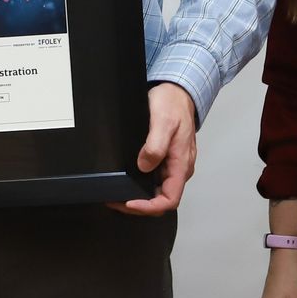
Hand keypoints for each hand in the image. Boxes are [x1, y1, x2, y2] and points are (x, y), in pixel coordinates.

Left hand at [113, 83, 197, 215]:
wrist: (177, 91)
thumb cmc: (173, 104)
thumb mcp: (163, 121)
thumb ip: (155, 146)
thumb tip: (144, 166)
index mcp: (181, 164)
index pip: (169, 199)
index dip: (149, 206)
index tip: (129, 202)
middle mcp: (178, 168)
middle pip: (161, 200)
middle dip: (138, 205)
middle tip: (115, 200)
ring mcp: (172, 165)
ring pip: (156, 191)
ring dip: (138, 197)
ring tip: (116, 194)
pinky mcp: (165, 159)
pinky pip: (153, 179)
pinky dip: (139, 185)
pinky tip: (126, 180)